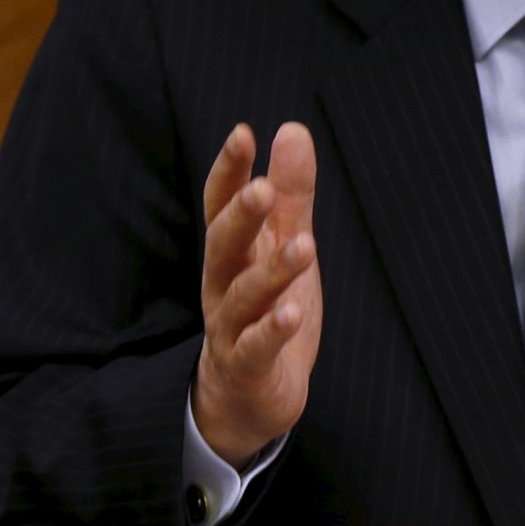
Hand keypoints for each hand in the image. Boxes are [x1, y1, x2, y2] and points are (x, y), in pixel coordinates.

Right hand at [194, 122, 322, 467]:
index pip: (220, 204)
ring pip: (242, 296)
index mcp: (230, 251)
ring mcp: (230, 328)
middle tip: (262, 189)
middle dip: (240, 217)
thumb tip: (292, 129)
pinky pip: (255, 347)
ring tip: (304, 246)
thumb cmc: (266, 310)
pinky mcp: (247, 367)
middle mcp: (221, 285)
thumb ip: (290, 194)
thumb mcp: (283, 245)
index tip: (243, 134)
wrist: (249, 396)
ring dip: (271, 271)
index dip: (229, 171)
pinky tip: (292, 314)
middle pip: (223, 245)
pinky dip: (272, 331)